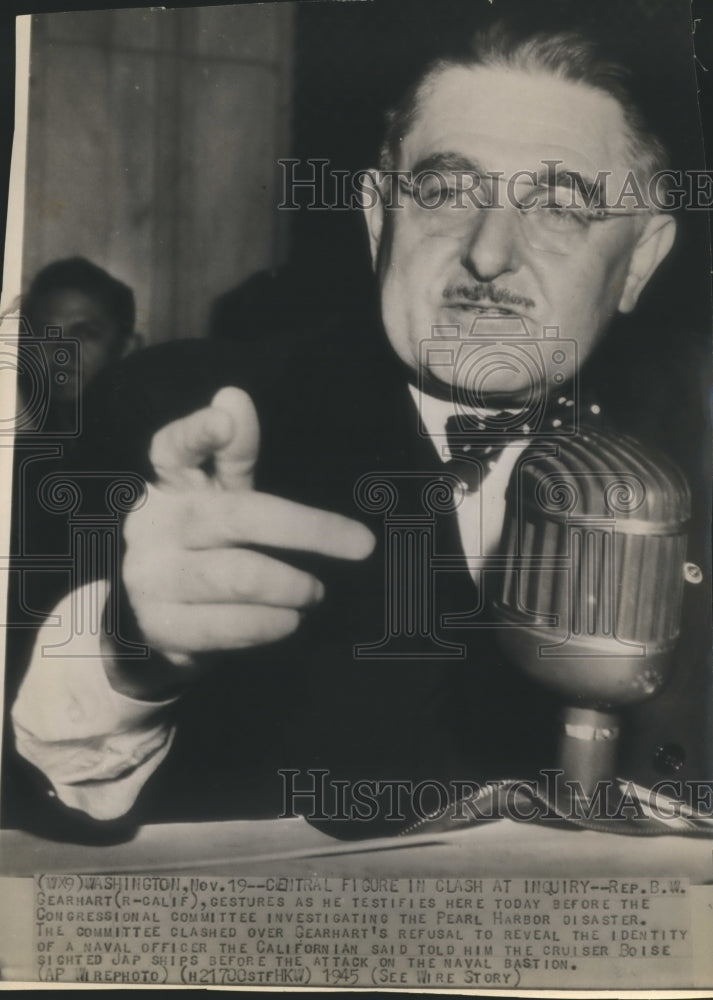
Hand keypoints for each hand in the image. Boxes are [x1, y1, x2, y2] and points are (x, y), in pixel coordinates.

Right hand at [109, 387, 374, 697]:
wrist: (156, 626)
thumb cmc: (205, 548)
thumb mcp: (222, 497)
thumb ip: (234, 454)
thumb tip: (233, 397)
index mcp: (169, 484)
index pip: (174, 448)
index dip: (198, 432)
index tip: (229, 416)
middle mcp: (152, 525)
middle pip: (237, 516)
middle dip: (309, 529)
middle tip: (361, 545)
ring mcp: (149, 577)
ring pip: (237, 576)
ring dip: (291, 586)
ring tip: (315, 593)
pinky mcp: (158, 626)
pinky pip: (226, 627)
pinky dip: (268, 624)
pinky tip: (288, 621)